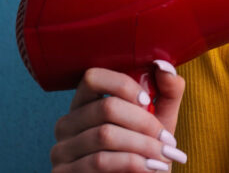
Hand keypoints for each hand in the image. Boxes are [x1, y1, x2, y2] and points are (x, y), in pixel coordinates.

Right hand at [50, 60, 187, 171]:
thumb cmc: (145, 152)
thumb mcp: (160, 120)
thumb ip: (167, 92)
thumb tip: (165, 66)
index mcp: (86, 104)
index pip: (93, 78)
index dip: (123, 85)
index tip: (147, 100)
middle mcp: (67, 123)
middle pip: (105, 108)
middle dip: (144, 123)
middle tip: (167, 140)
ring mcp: (61, 150)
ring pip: (105, 135)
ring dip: (143, 146)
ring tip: (163, 157)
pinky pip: (99, 161)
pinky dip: (132, 163)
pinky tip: (149, 169)